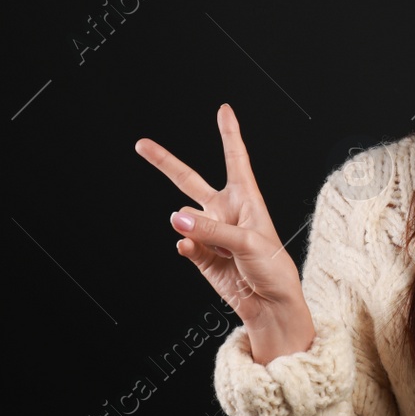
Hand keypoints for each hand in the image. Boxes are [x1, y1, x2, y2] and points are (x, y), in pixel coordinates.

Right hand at [134, 103, 308, 343]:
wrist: (270, 305)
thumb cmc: (273, 269)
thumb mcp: (250, 243)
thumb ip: (212, 230)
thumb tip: (175, 218)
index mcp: (246, 199)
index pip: (235, 159)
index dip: (229, 133)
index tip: (224, 109)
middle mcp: (225, 212)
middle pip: (190, 180)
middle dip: (166, 162)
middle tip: (141, 145)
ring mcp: (210, 233)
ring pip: (185, 219)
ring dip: (195, 230)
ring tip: (219, 248)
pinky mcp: (199, 255)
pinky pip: (184, 244)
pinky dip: (188, 248)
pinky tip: (193, 250)